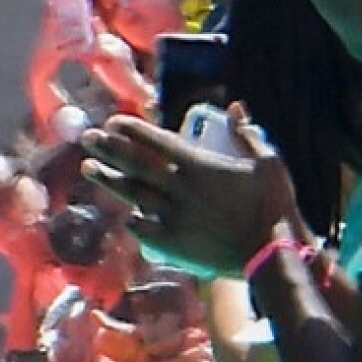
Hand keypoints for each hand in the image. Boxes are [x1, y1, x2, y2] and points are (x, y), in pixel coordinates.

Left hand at [81, 111, 293, 276]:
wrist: (270, 254)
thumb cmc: (273, 206)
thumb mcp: (267, 162)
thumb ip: (247, 133)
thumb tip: (235, 106)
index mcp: (199, 165)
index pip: (156, 142)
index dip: (132, 130)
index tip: (112, 122)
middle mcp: (179, 188)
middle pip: (136, 165)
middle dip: (108, 149)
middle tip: (87, 137)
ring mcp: (173, 217)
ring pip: (133, 194)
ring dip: (109, 179)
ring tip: (88, 167)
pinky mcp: (173, 244)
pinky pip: (144, 229)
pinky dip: (132, 220)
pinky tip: (123, 214)